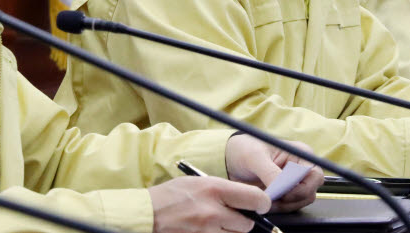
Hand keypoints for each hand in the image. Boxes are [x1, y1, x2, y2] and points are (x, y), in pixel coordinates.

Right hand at [148, 176, 268, 232]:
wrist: (147, 214)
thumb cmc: (172, 195)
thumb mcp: (199, 182)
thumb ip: (224, 190)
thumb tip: (248, 199)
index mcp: (215, 189)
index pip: (255, 198)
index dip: (262, 203)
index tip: (261, 205)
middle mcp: (213, 211)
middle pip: (247, 224)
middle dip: (243, 221)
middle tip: (232, 216)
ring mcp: (206, 231)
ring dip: (230, 231)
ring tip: (216, 223)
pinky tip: (209, 229)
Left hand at [225, 134, 322, 212]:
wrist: (232, 159)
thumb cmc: (246, 149)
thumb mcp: (255, 157)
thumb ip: (270, 172)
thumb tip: (281, 188)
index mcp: (301, 154)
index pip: (315, 175)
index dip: (302, 187)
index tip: (283, 192)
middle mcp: (302, 168)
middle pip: (310, 191)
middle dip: (292, 199)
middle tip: (273, 199)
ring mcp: (295, 182)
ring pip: (301, 202)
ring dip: (285, 206)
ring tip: (266, 201)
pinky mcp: (286, 194)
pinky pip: (289, 206)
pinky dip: (279, 208)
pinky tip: (265, 203)